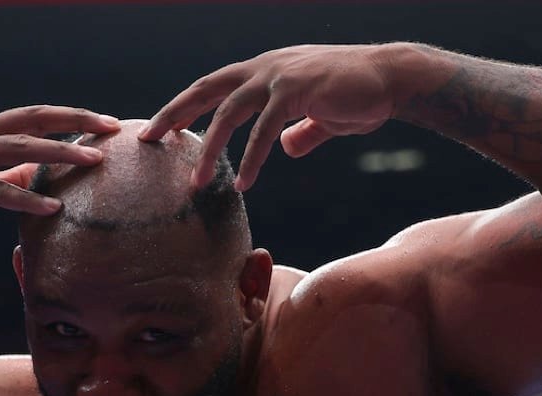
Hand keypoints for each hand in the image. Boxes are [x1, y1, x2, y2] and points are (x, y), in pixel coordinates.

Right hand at [0, 106, 120, 237]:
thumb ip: (9, 173)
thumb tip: (42, 173)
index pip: (35, 116)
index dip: (71, 116)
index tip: (106, 122)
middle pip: (33, 120)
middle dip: (75, 122)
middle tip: (110, 129)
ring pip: (19, 148)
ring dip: (59, 152)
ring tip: (91, 160)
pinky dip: (26, 198)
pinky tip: (52, 207)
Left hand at [140, 45, 399, 190]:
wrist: (394, 79)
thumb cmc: (358, 96)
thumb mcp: (321, 116)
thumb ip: (300, 132)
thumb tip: (286, 149)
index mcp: (264, 70)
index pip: (213, 86)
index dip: (185, 106)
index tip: (161, 129)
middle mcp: (265, 67)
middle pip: (206, 89)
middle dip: (174, 115)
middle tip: (148, 140)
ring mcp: (280, 75)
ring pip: (231, 112)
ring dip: (211, 149)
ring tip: (197, 183)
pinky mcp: (299, 90)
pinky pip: (267, 129)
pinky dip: (253, 158)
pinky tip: (245, 183)